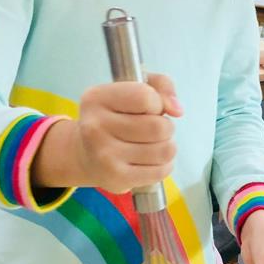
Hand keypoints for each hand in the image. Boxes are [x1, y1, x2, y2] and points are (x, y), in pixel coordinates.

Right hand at [71, 75, 181, 194]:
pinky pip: (160, 171)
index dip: (158, 103)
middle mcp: (95, 127)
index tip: (151, 108)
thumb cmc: (115, 116)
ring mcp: (104, 155)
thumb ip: (161, 85)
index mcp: (97, 98)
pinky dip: (164, 165)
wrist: (86, 153)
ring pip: (164, 150)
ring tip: (153, 144)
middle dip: (166, 127)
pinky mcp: (116, 178)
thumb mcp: (131, 88)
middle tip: (154, 129)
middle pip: (159, 127)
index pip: (145, 97)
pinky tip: (151, 160)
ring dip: (167, 146)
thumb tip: (177, 109)